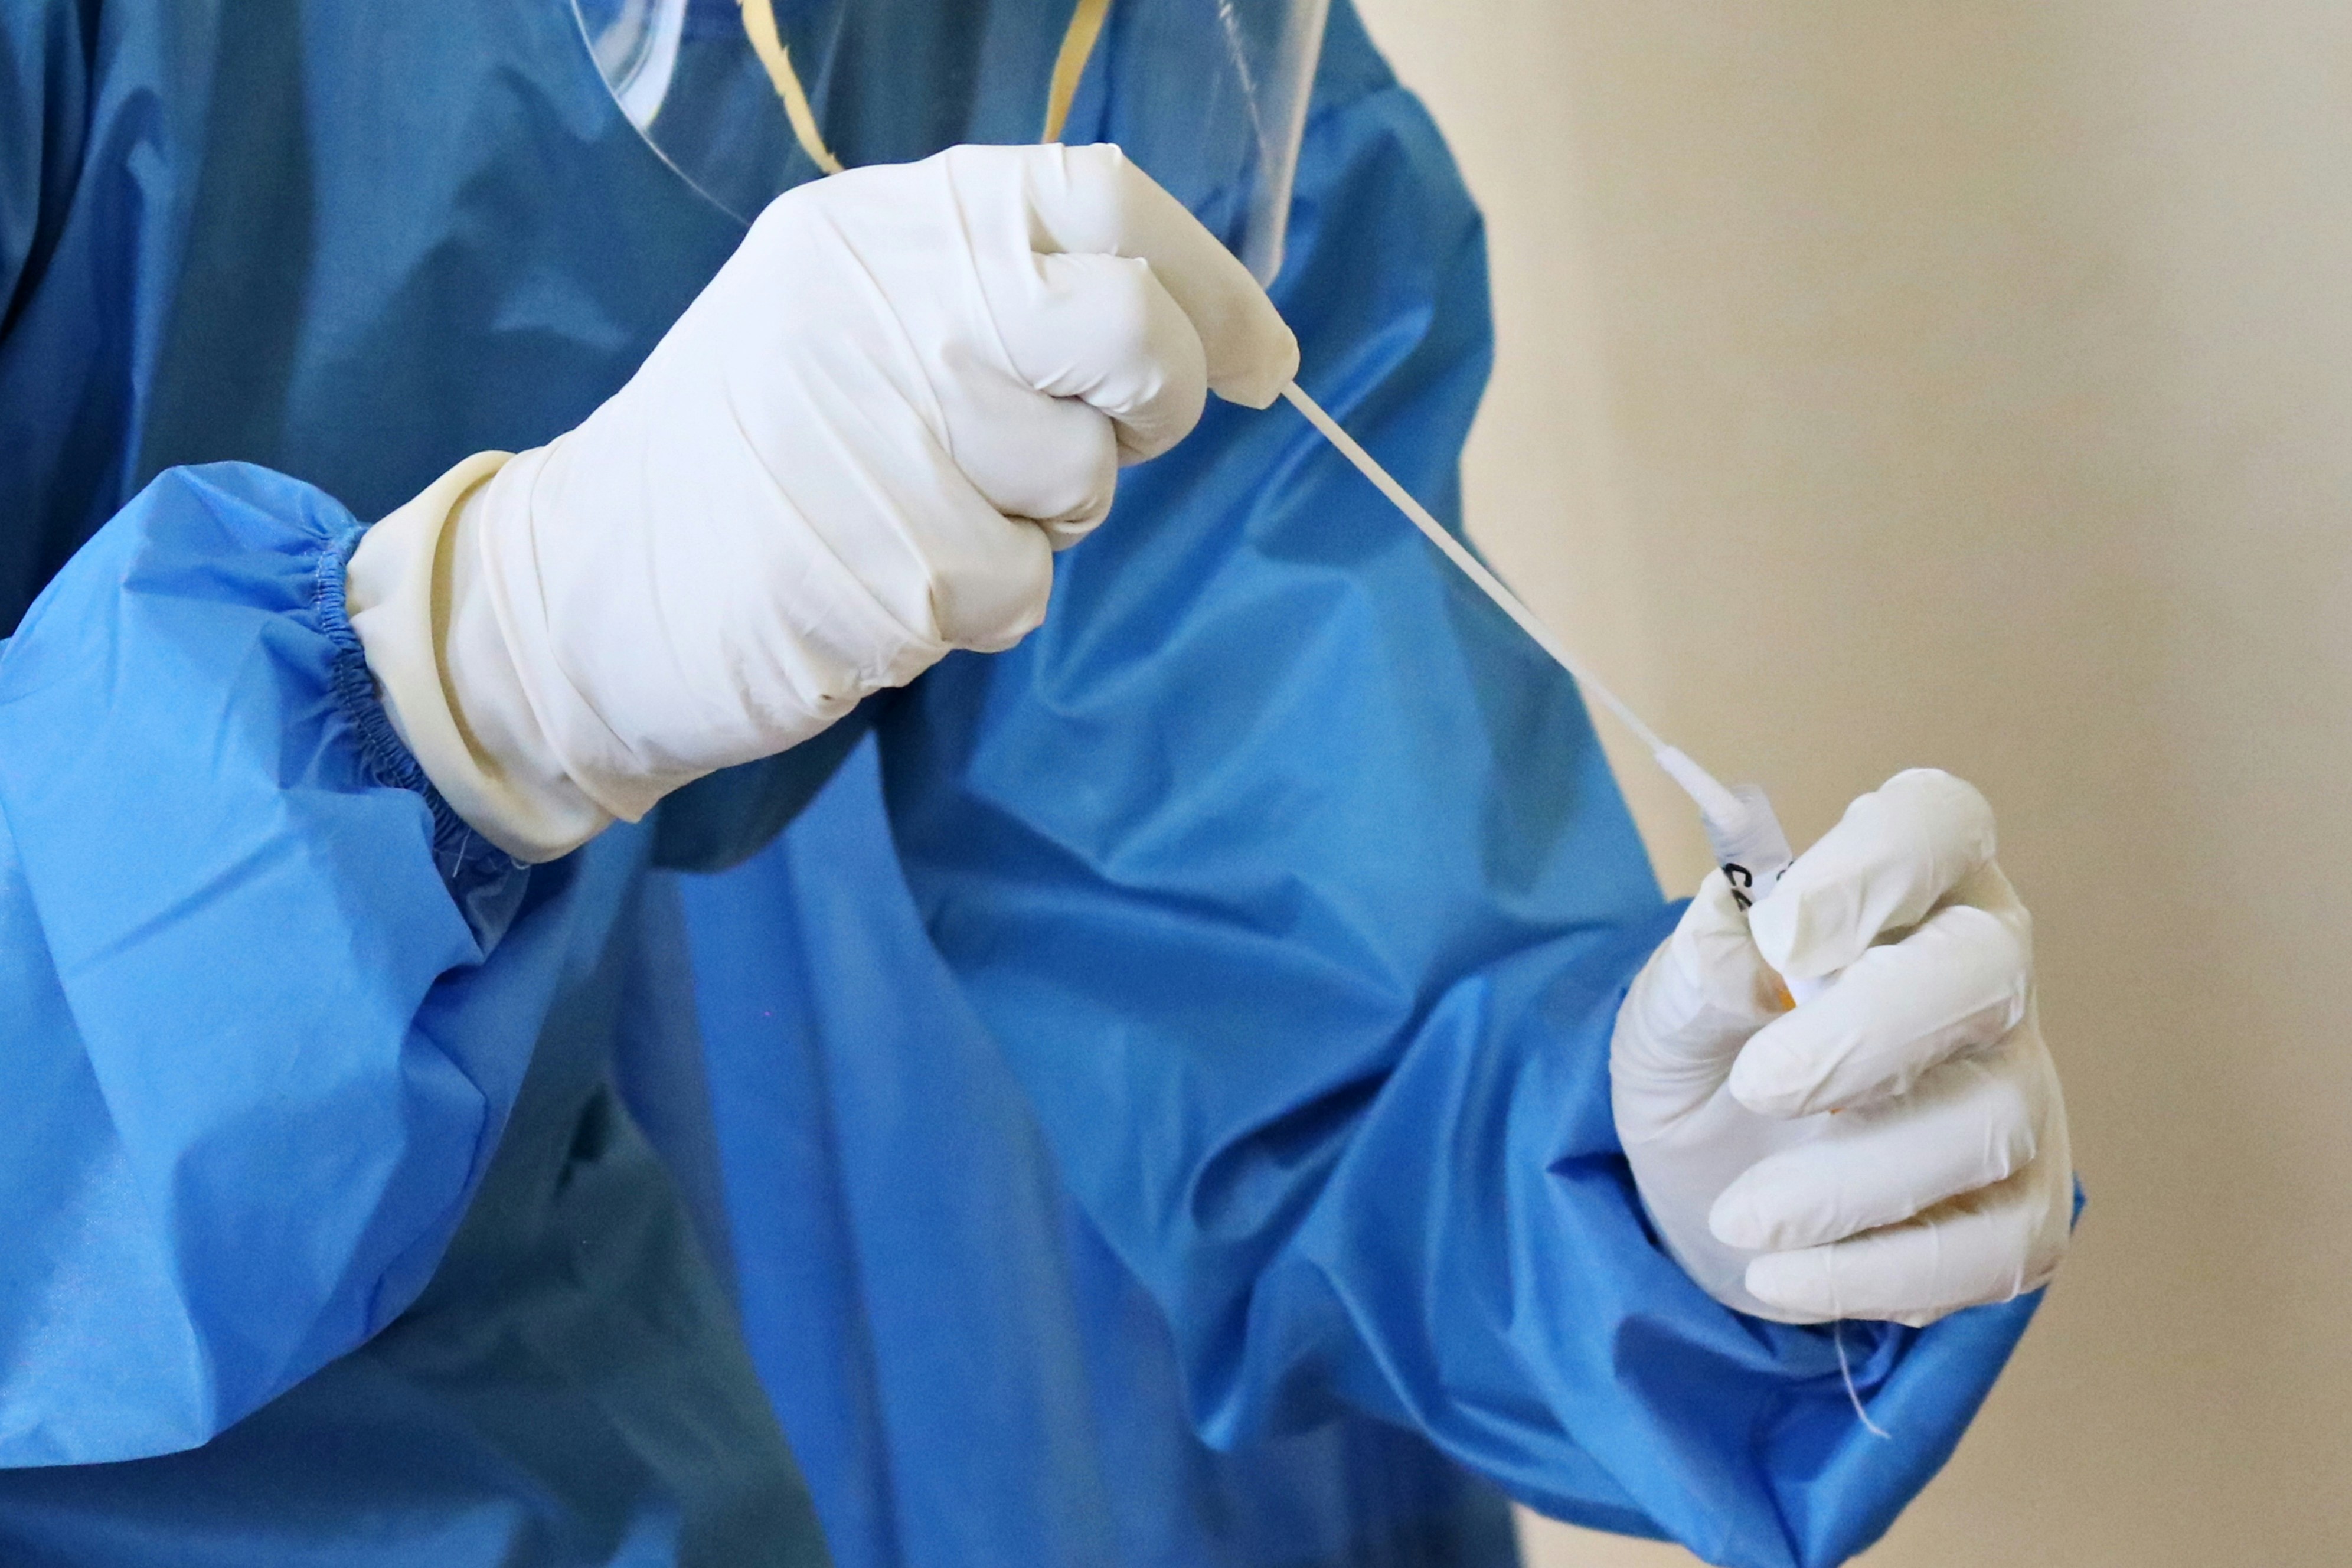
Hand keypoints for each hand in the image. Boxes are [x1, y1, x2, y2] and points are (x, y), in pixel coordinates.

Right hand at [350, 143, 1295, 859]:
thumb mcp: (846, 322)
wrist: (581, 592)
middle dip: (1157, 398)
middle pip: (1124, 327)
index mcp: (881, 228)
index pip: (1101, 197)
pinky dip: (980, 605)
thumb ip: (992, 299)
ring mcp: (883, 434)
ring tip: (925, 517)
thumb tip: (1186, 335)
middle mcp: (886, 306)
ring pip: (1081, 479)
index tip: (1257, 360)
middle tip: (1115, 443)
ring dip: (1039, 522)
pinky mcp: (884, 564)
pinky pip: (1019, 587)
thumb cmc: (747, 460)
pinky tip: (886, 587)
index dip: (1211, 283)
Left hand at [1609, 769, 2071, 1325]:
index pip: (1938, 821)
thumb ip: (1698, 965)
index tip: (1788, 933)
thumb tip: (1742, 939)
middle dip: (1868, 1033)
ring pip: (1990, 1121)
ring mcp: (2017, 1088)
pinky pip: (1997, 1247)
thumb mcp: (1666, 1006)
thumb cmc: (1708, 1051)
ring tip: (1740, 1220)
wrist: (1709, 1180)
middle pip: (1986, 970)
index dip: (1881, 863)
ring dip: (1849, 1183)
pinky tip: (1783, 1277)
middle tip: (1758, 1088)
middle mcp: (1984, 971)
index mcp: (1905, 883)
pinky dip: (1882, 1275)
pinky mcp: (2023, 1206)